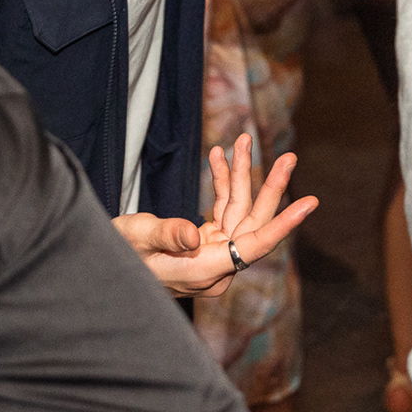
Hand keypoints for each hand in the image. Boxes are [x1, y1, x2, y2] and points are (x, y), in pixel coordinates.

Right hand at [112, 134, 317, 298]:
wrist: (102, 268)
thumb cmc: (116, 255)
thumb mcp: (138, 239)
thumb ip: (169, 235)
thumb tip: (195, 234)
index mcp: (205, 270)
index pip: (254, 245)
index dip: (283, 223)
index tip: (310, 203)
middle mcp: (214, 265)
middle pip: (251, 223)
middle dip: (269, 187)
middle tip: (290, 157)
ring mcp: (210, 255)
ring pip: (237, 212)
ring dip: (239, 176)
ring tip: (244, 140)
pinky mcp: (203, 245)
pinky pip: (221, 211)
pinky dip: (220, 184)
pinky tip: (220, 157)